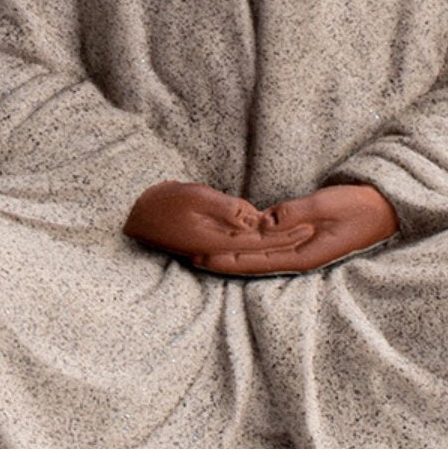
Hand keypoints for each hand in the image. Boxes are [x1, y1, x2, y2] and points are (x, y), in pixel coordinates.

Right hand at [123, 180, 314, 259]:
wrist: (133, 214)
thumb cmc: (164, 202)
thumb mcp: (197, 198)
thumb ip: (228, 209)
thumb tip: (255, 218)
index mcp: (218, 244)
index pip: (261, 242)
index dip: (286, 235)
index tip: (309, 226)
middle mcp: (218, 250)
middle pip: (260, 247)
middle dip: (287, 240)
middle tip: (314, 230)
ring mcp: (212, 246)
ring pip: (251, 245)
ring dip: (275, 240)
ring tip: (300, 231)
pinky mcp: (208, 239)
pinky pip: (238, 240)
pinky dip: (257, 236)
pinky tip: (269, 232)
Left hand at [190, 183, 398, 275]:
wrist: (385, 208)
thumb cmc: (359, 208)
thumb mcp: (327, 206)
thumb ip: (296, 213)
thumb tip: (265, 221)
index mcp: (303, 256)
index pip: (256, 261)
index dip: (227, 260)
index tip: (201, 258)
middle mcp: (298, 256)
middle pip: (252, 261)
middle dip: (221, 259)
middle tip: (189, 254)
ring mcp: (301, 247)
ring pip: (259, 253)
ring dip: (232, 250)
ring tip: (203, 247)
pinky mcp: (303, 235)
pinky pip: (272, 241)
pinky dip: (250, 240)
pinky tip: (234, 236)